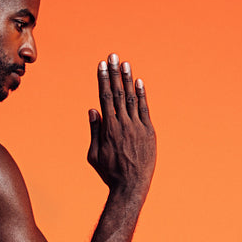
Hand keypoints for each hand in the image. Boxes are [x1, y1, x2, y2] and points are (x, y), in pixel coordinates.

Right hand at [86, 53, 155, 194]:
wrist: (131, 185)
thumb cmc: (109, 172)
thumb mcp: (94, 154)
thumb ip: (95, 131)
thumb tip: (93, 110)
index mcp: (108, 128)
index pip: (104, 97)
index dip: (103, 79)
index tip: (101, 65)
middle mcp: (122, 123)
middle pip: (117, 93)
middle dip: (114, 73)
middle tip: (113, 56)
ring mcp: (137, 126)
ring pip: (131, 98)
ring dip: (127, 79)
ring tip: (125, 63)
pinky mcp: (148, 132)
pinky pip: (144, 109)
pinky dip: (141, 95)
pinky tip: (138, 82)